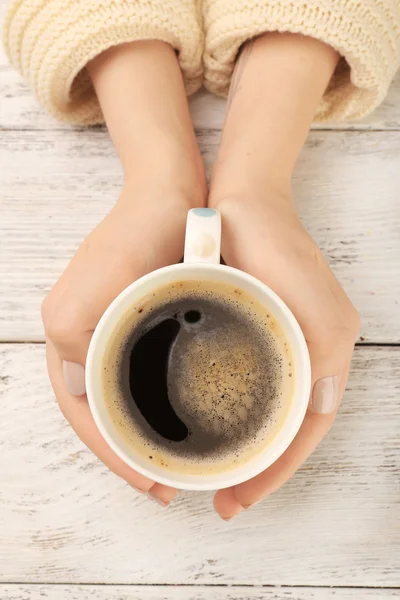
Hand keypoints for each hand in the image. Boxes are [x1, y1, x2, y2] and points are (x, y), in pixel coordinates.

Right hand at [42, 186, 195, 505]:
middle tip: (162, 484)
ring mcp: (108, 330)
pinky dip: (152, 408)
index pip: (84, 412)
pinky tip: (175, 420)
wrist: (169, 196)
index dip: (113, 452)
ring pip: (117, 400)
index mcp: (68, 334)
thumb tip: (80, 392)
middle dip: (125, 453)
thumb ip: (78, 336)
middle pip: (97, 413)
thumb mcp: (101, 282)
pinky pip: (137, 378)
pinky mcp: (135, 323)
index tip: (150, 481)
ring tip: (168, 462)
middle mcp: (82, 338)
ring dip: (139, 435)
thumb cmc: (139, 233)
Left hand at [211, 195, 359, 518]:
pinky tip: (203, 425)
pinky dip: (227, 412)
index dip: (275, 471)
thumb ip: (326, 360)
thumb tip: (318, 407)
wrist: (242, 205)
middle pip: (284, 428)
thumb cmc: (278, 250)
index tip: (238, 499)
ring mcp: (273, 345)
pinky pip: (241, 384)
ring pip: (261, 411)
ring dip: (243, 445)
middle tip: (224, 497)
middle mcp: (300, 356)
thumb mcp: (320, 310)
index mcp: (322, 356)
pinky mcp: (245, 332)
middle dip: (259, 468)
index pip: (304, 432)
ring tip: (212, 473)